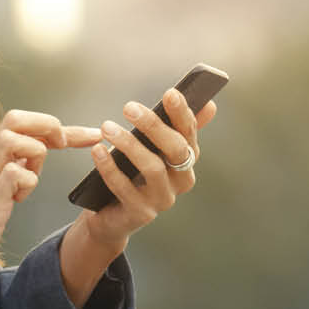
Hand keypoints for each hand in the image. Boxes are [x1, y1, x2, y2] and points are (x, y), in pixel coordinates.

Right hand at [0, 110, 100, 291]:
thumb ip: (10, 173)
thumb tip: (31, 159)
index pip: (25, 127)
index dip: (63, 128)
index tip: (91, 135)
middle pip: (15, 118)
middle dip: (48, 124)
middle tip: (64, 144)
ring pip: (13, 137)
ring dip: (35, 154)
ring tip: (31, 180)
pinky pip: (14, 172)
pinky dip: (27, 181)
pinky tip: (18, 200)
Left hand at [74, 89, 217, 248]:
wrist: (111, 215)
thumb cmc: (133, 174)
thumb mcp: (153, 149)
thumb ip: (177, 127)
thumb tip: (211, 105)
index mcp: (187, 161)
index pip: (189, 134)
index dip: (181, 113)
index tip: (170, 92)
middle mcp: (181, 181)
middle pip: (176, 149)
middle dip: (154, 126)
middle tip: (129, 107)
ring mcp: (162, 200)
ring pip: (153, 168)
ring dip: (129, 144)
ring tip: (107, 127)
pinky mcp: (140, 214)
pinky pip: (125, 188)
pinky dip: (110, 168)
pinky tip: (97, 150)